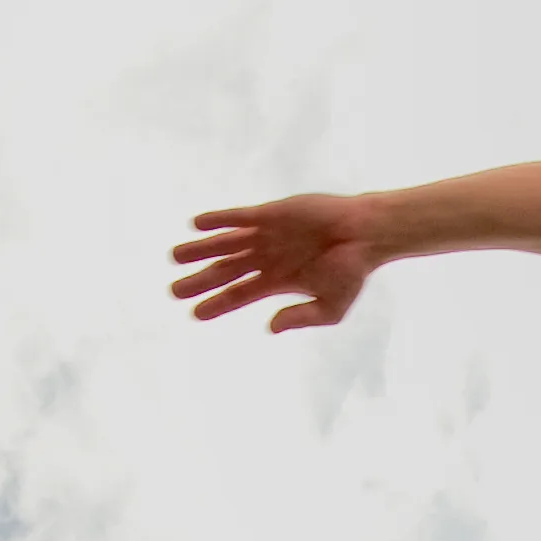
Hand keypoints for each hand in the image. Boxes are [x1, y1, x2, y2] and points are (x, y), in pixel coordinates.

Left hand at [171, 194, 383, 331]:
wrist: (366, 235)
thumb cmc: (352, 271)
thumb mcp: (331, 308)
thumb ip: (301, 318)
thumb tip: (271, 327)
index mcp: (278, 282)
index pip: (240, 294)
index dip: (217, 304)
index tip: (195, 313)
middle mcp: (267, 258)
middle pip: (226, 271)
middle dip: (200, 280)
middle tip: (174, 291)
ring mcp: (267, 235)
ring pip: (226, 243)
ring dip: (201, 249)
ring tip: (175, 257)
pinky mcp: (271, 214)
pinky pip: (239, 217)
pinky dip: (218, 221)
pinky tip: (197, 224)